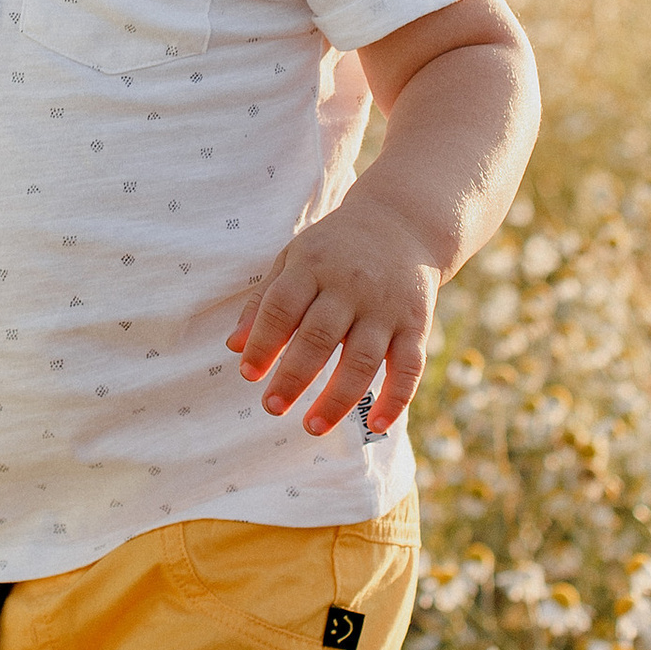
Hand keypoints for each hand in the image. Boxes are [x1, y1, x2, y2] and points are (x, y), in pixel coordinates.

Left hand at [224, 189, 441, 435]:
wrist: (401, 223)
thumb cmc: (334, 250)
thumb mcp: (293, 259)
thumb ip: (263, 301)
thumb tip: (234, 348)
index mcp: (313, 265)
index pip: (282, 307)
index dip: (263, 342)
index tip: (248, 375)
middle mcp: (350, 285)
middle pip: (319, 336)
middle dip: (293, 377)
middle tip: (272, 407)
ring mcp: (386, 306)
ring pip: (362, 359)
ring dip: (337, 398)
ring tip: (312, 426)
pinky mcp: (416, 323)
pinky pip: (409, 366)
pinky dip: (396, 398)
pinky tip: (377, 425)